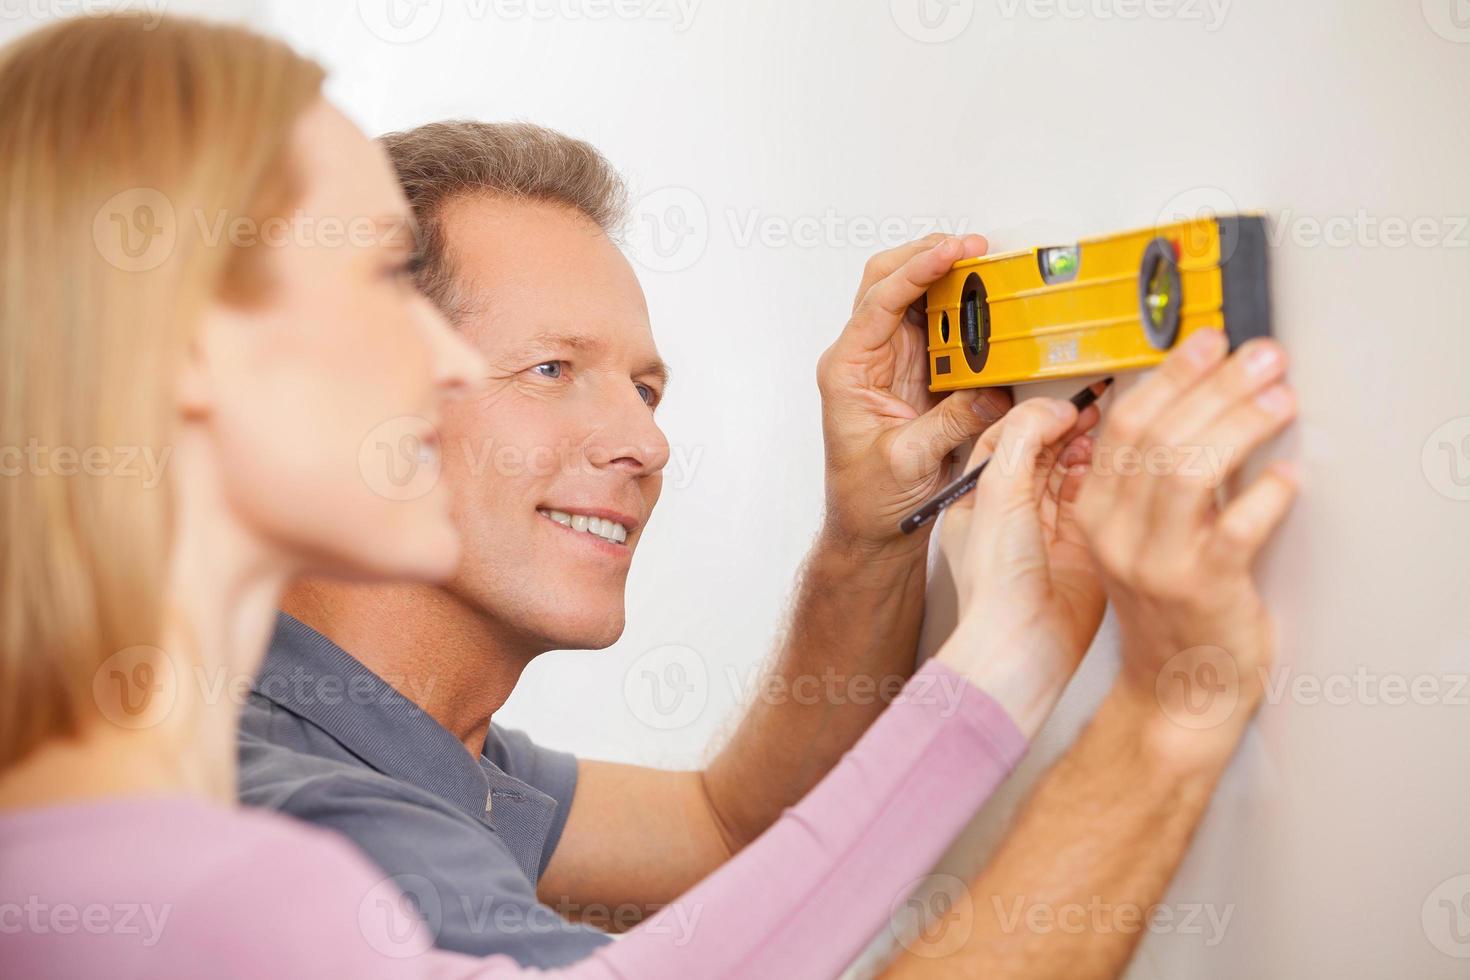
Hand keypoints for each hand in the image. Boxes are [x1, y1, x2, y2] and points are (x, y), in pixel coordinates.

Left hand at [817, 235, 1012, 557]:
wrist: (870, 530)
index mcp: (848, 370)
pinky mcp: (920, 376)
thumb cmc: (868, 499)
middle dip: (930, 256)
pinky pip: (943, 331)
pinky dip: (966, 315)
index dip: (917, 271)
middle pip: (889, 282)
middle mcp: (866, 358)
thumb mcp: (909, 461)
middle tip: (976, 249)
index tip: (953, 252)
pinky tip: (990, 310)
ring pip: (916, 300)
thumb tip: (991, 389)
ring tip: (989, 270)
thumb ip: (951, 422)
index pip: (879, 301)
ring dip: (950, 281)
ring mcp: (893, 363)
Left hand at [934, 396, 1106, 735]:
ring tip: (1104, 432)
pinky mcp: (1082, 547)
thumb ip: (1020, 442)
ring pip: (1070, 473)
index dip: (1034, 416)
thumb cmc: (996, 585)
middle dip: (1066, 428)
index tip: (1063, 402)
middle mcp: (1012, 512)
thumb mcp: (997, 495)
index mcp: (978, 498)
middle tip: (1092, 409)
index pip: (1005, 439)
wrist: (1025, 643)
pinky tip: (1113, 465)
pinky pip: (1095, 501)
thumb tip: (1051, 409)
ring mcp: (1048, 530)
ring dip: (1087, 450)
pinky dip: (1105, 479)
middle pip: (1042, 452)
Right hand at [1075, 330, 1298, 754]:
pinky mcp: (1201, 589)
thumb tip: (1201, 403)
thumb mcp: (1137, 540)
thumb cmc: (1165, 610)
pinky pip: (1236, 528)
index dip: (1170, 376)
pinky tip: (1288, 475)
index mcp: (1096, 512)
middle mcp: (1117, 533)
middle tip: (1261, 358)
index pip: (1126, 425)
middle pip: (1158, 437)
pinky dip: (1267, 494)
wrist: (1175, 689)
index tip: (1208, 342)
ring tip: (1279, 400)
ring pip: (1188, 471)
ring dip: (1240, 425)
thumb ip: (1152, 482)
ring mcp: (1156, 562)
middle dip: (1215, 385)